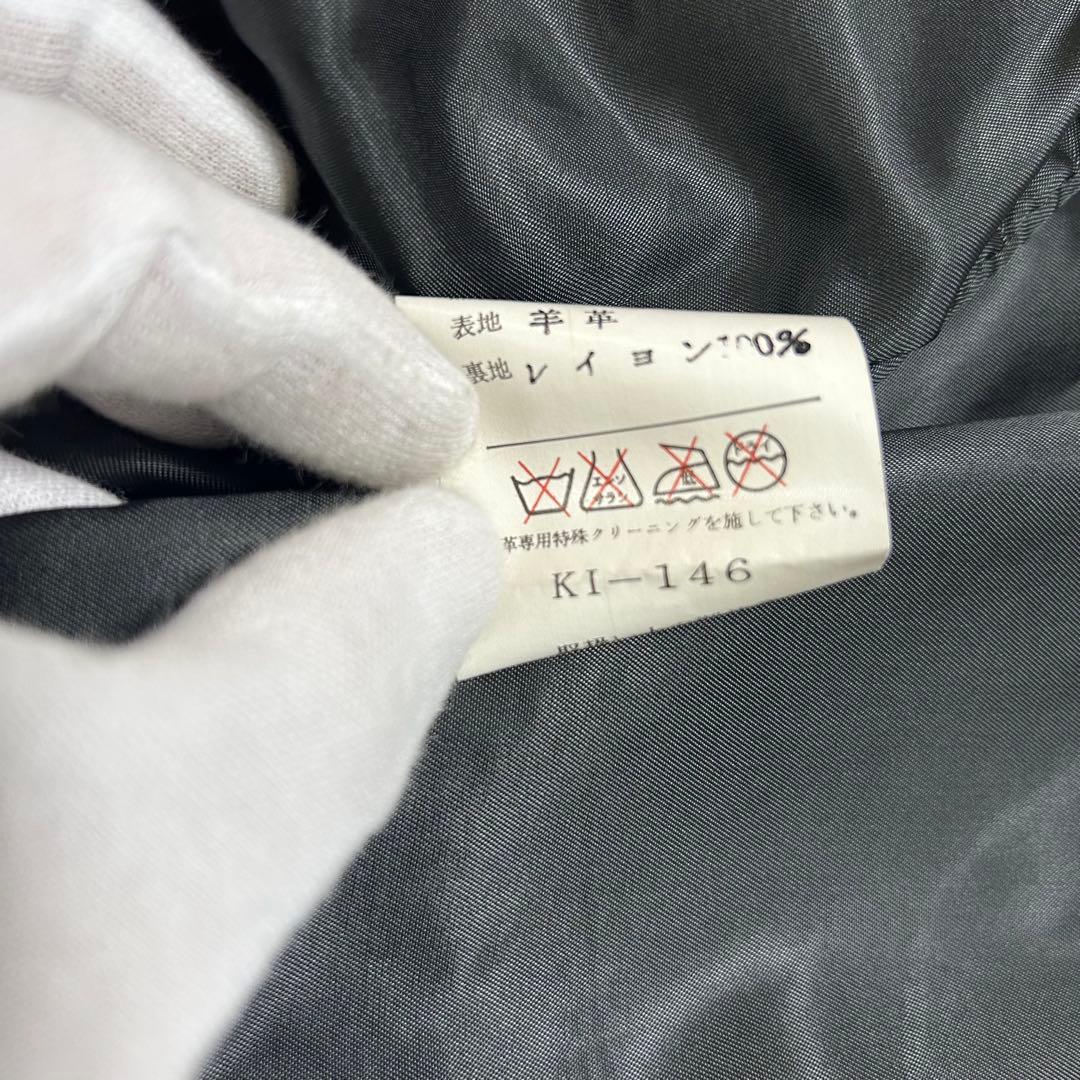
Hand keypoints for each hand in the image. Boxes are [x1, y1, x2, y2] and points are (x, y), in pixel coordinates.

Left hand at [0, 1, 498, 1076]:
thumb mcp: (137, 881)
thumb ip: (337, 672)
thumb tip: (445, 546)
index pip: (62, 223)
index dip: (300, 320)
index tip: (430, 432)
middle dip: (132, 118)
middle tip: (276, 207)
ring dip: (55, 204)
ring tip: (190, 318)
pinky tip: (62, 429)